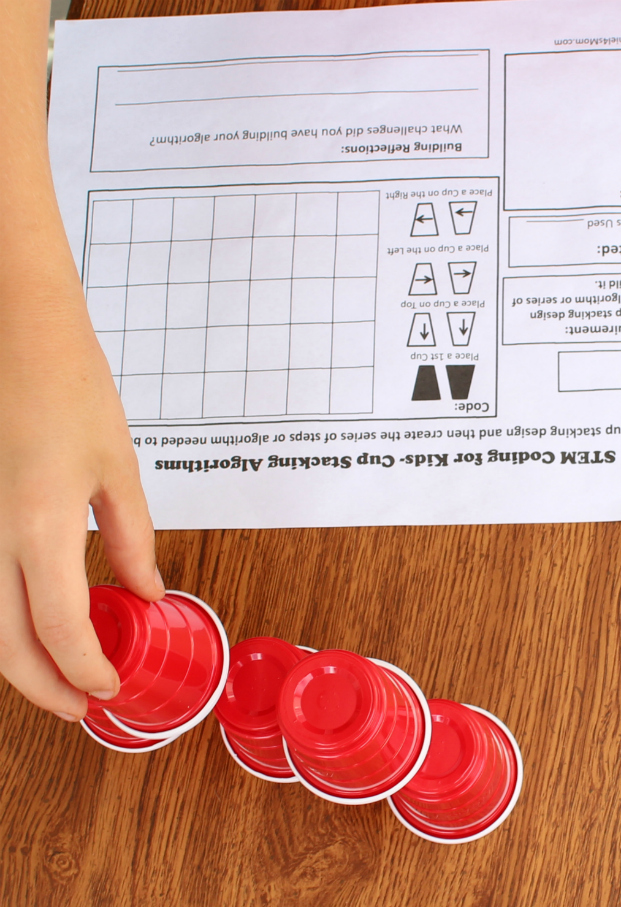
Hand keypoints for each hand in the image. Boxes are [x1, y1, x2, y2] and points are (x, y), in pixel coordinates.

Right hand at [0, 254, 164, 720]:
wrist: (17, 333)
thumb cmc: (68, 385)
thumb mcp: (117, 466)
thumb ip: (133, 538)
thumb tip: (146, 591)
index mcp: (38, 523)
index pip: (59, 627)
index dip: (85, 669)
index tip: (109, 687)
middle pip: (5, 644)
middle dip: (44, 686)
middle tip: (81, 703)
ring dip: (22, 657)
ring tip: (65, 669)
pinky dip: (7, 616)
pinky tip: (39, 617)